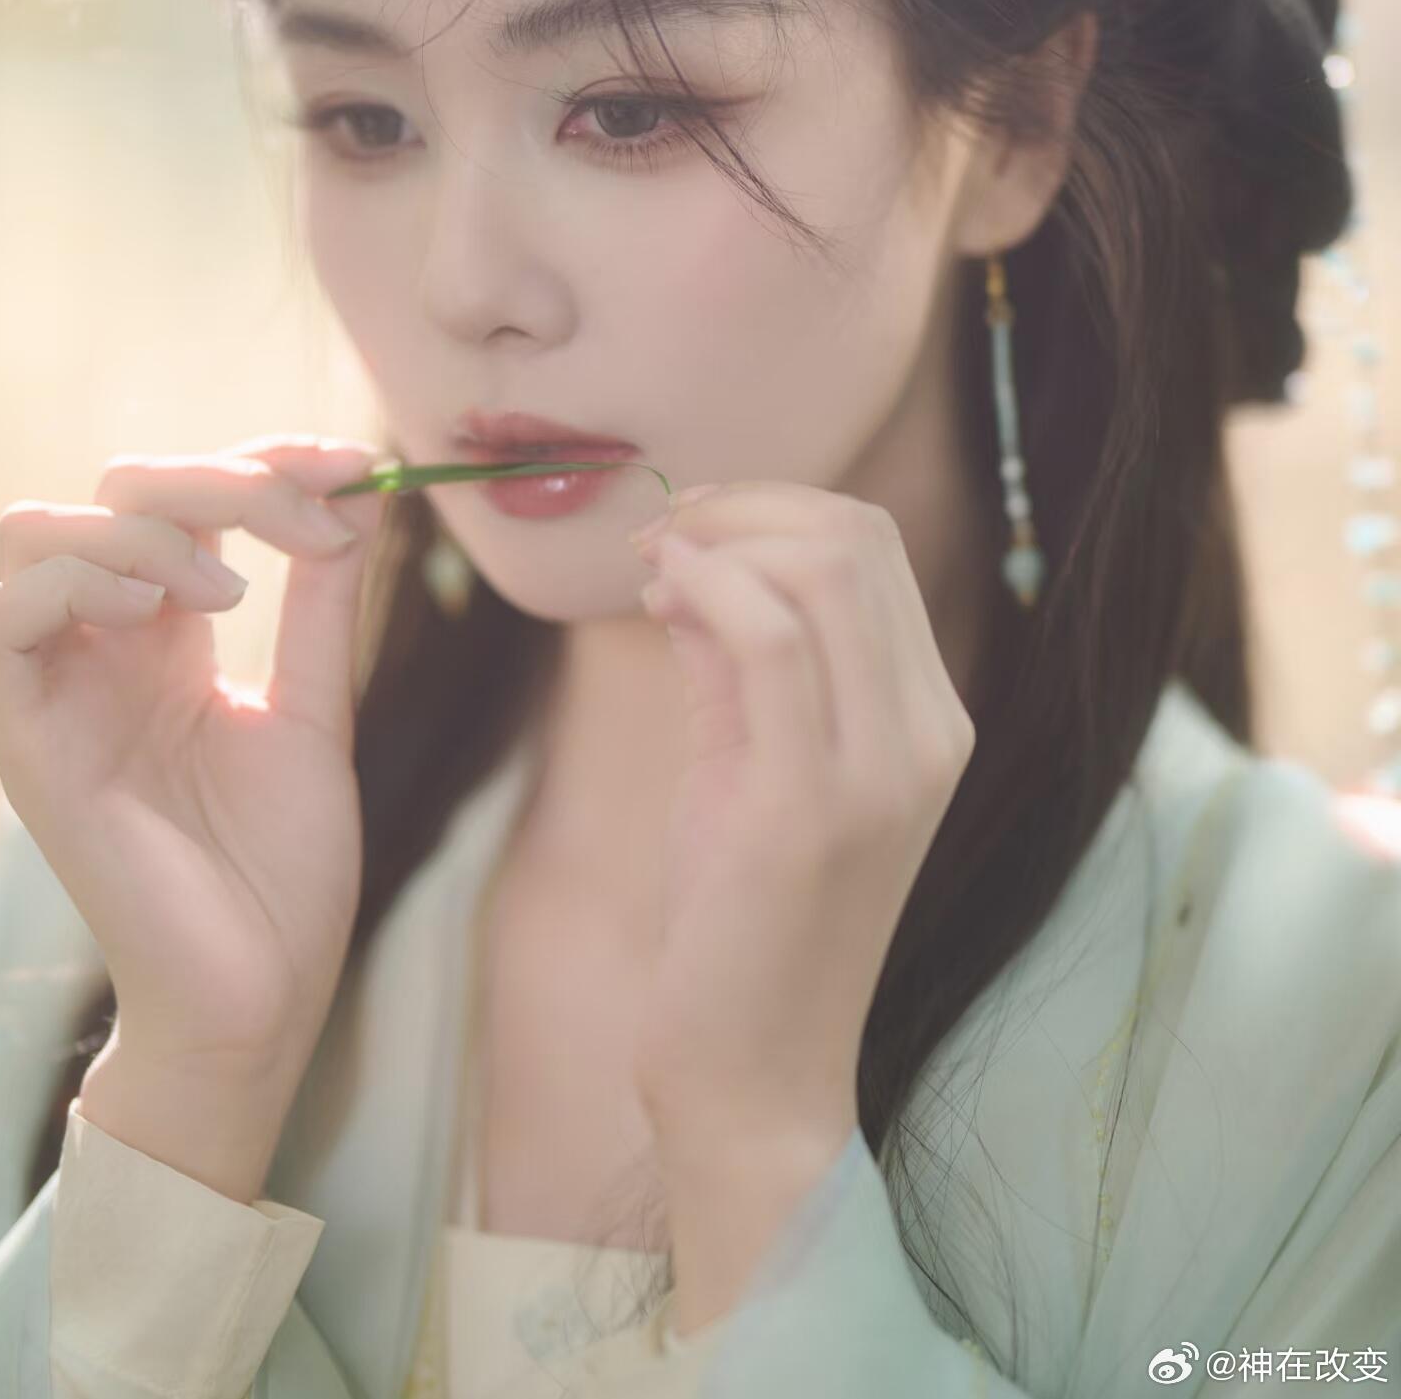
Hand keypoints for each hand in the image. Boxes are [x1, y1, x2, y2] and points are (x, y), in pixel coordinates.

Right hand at [0, 436, 386, 1072]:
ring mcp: (63, 693)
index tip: (358, 468)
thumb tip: (358, 496)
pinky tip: (154, 613)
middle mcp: (107, 652)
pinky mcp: (32, 746)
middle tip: (309, 517)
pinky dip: (70, 585)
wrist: (262, 992)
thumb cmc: (283, 870)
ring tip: (227, 591)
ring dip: (144, 529)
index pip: (186, 503)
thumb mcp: (315, 709)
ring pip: (35, 533)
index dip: (265, 463)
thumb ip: (321, 603)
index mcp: (170, 641)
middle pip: (111, 496)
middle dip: (216, 477)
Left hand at [626, 481, 975, 1154]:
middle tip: (663, 541)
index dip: (773, 507)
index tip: (692, 531)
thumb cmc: (742, 918)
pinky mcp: (812, 807)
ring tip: (654, 576)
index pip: (874, 547)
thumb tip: (696, 556)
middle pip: (855, 537)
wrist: (752, 1074)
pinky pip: (768, 638)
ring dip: (717, 542)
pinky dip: (705, 589)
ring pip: (820, 569)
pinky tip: (661, 600)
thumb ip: (738, 658)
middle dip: (744, 507)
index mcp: (928, 720)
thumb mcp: (747, 761)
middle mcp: (928, 735)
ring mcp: (882, 771)